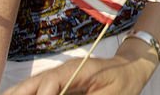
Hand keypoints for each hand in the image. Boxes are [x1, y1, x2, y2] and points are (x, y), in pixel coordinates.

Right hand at [1, 55, 152, 94]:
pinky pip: (35, 91)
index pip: (50, 81)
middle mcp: (61, 72)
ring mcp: (57, 79)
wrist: (131, 68)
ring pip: (28, 88)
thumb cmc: (123, 81)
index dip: (42, 94)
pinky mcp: (56, 87)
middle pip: (31, 84)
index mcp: (75, 70)